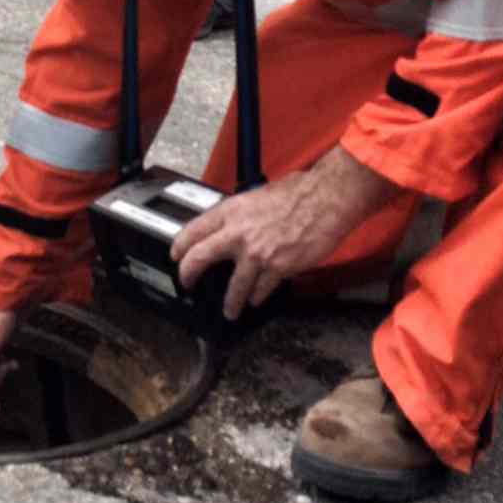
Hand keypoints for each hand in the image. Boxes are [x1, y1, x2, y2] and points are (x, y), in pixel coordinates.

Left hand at [172, 145, 392, 319]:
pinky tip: (257, 299)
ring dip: (230, 302)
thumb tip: (234, 225)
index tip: (176, 256)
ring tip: (229, 310)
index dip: (180, 247)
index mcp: (232, 211)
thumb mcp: (258, 195)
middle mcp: (238, 233)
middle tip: (187, 285)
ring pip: (233, 286)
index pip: (193, 231)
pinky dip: (258, 297)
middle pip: (199, 259)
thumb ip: (242, 214)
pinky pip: (261, 290)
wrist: (326, 199)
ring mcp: (257, 253)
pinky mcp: (277, 268)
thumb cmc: (299, 192)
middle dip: (188, 276)